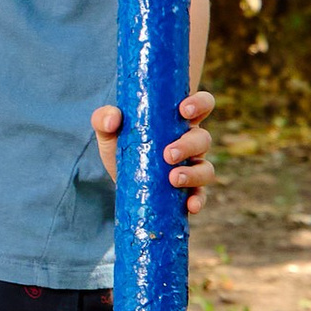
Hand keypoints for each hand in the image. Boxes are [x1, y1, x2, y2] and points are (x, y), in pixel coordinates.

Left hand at [91, 86, 216, 214]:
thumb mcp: (109, 132)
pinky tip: (191, 206)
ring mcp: (192, 167)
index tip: (183, 110)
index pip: (201, 105)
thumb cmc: (122, 147)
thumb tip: (112, 119)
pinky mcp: (188, 190)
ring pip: (206, 168)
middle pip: (203, 139)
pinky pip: (201, 195)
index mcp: (177, 121)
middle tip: (168, 154)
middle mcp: (190, 142)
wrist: (120, 181)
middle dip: (189, 145)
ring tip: (173, 178)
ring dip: (194, 174)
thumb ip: (104, 118)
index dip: (199, 104)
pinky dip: (198, 200)